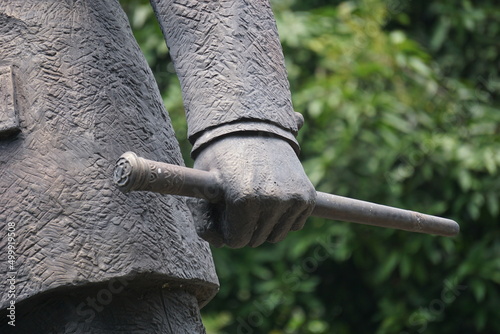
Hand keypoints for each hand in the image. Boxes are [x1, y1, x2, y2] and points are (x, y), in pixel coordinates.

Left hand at [191, 135, 315, 247]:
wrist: (252, 129)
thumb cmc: (222, 158)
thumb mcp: (204, 186)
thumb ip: (204, 220)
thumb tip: (219, 244)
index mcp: (244, 199)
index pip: (236, 241)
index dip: (227, 228)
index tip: (225, 209)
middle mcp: (272, 200)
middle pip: (256, 240)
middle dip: (245, 227)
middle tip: (240, 200)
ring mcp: (293, 198)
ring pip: (276, 236)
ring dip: (264, 225)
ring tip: (256, 197)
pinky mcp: (307, 195)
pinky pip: (295, 225)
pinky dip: (283, 218)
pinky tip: (274, 196)